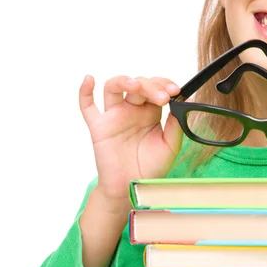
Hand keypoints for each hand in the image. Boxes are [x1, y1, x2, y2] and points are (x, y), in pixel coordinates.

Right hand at [79, 75, 185, 202]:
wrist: (132, 187)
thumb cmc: (151, 167)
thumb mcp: (170, 146)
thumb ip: (175, 126)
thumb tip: (182, 103)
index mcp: (150, 112)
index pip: (156, 88)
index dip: (164, 85)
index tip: (175, 90)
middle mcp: (132, 110)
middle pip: (138, 86)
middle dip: (151, 87)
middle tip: (163, 97)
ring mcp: (114, 116)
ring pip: (113, 87)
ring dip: (123, 81)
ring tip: (135, 85)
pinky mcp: (99, 127)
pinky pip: (87, 107)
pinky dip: (84, 92)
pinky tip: (89, 80)